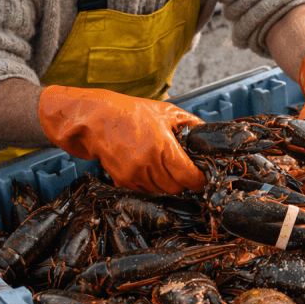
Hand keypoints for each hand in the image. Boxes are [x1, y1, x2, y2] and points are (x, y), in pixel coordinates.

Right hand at [39, 85, 205, 193]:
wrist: (97, 120)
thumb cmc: (131, 113)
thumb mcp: (166, 112)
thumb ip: (190, 124)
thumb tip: (207, 135)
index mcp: (163, 147)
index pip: (188, 176)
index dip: (198, 180)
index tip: (201, 179)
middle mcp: (149, 164)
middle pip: (175, 187)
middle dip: (182, 180)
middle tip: (181, 169)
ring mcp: (135, 175)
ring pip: (160, 191)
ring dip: (165, 182)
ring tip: (160, 163)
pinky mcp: (123, 181)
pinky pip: (145, 190)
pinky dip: (150, 183)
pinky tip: (146, 166)